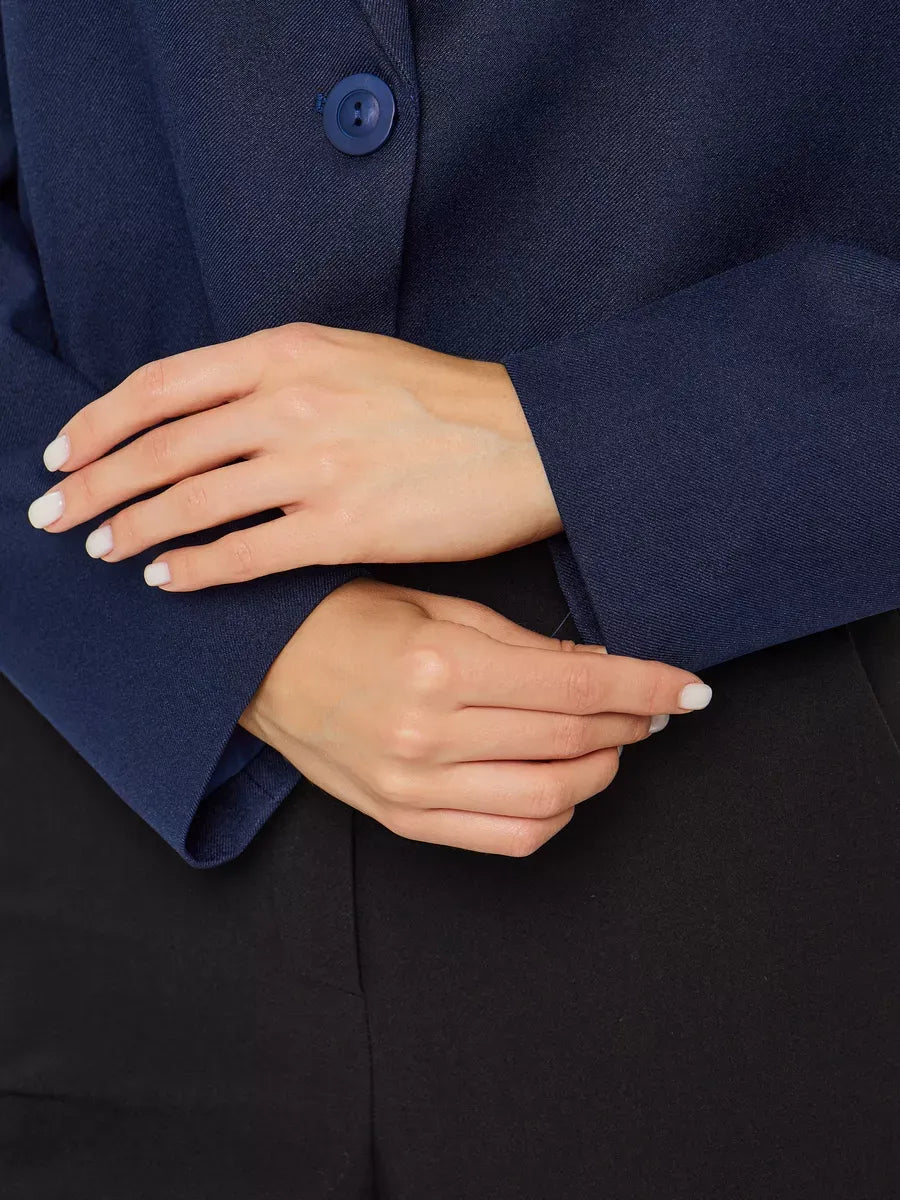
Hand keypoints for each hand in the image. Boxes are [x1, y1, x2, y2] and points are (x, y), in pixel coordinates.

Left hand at [27, 323, 561, 589]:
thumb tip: (206, 411)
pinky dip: (196, 570)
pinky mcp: (346, 527)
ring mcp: (316, 466)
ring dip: (133, 530)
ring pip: (192, 501)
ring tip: (102, 550)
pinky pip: (247, 554)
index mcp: (287, 353)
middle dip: (92, 483)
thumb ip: (275, 374)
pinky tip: (168, 582)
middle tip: (52, 514)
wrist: (531, 439)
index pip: (161, 387)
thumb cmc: (445, 399)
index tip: (61, 451)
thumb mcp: (351, 355)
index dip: (97, 422)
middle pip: (160, 447)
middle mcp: (290, 403)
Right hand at [239, 577, 711, 855]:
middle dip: (632, 724)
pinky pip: (508, 839)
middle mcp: (430, 736)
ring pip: (551, 801)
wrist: (262, 668)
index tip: (691, 686)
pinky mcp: (404, 821)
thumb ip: (525, 646)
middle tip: (652, 705)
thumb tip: (602, 668)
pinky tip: (562, 783)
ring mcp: (415, 788)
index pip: (577, 688)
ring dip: (601, 772)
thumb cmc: (349, 620)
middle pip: (574, 746)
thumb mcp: (439, 609)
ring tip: (611, 742)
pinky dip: (555, 815)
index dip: (647, 686)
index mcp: (441, 668)